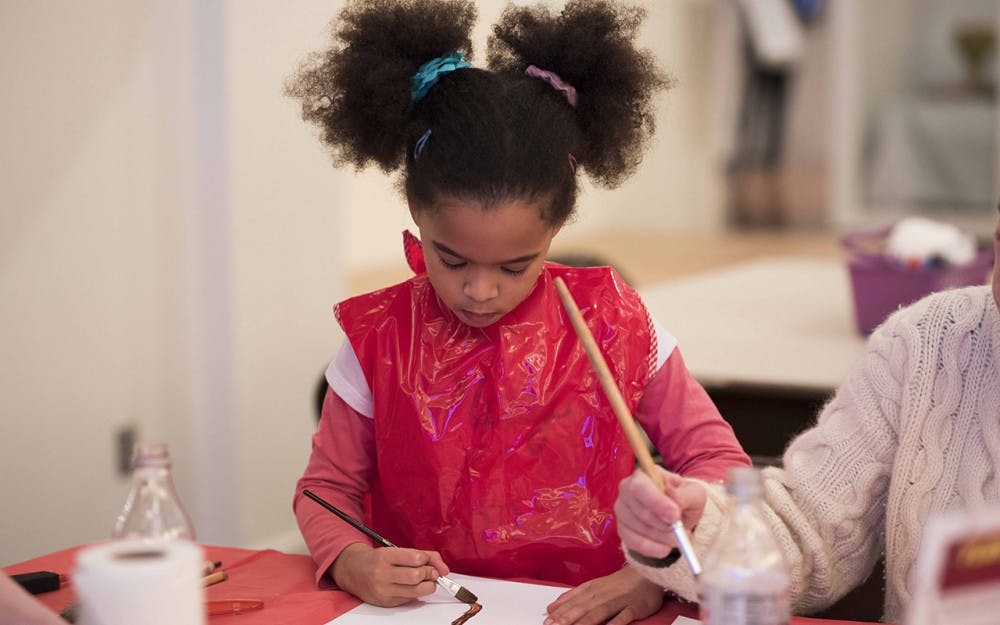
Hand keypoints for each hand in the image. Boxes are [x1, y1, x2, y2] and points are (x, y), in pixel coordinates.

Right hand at [331, 542, 448, 606]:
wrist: (353, 570)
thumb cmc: (378, 559)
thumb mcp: (395, 550)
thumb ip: (422, 555)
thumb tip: (444, 569)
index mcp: (385, 556)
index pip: (415, 558)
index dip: (428, 560)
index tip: (429, 561)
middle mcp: (382, 574)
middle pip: (417, 576)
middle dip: (430, 574)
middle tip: (431, 572)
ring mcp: (383, 590)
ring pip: (416, 591)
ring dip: (428, 586)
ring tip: (426, 581)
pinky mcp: (386, 602)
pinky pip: (409, 599)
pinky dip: (416, 593)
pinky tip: (412, 587)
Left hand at [543, 566, 662, 624]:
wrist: (647, 573)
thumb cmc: (619, 583)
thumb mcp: (593, 586)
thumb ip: (573, 597)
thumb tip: (551, 608)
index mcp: (591, 589)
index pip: (572, 602)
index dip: (559, 613)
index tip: (546, 622)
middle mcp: (602, 595)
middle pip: (582, 608)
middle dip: (566, 619)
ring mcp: (618, 601)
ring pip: (598, 613)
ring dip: (583, 623)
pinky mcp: (634, 607)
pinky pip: (623, 617)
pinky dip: (614, 624)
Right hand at [615, 466, 706, 557]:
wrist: (680, 514)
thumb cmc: (685, 499)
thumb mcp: (694, 494)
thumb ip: (685, 495)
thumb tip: (673, 498)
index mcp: (643, 475)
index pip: (640, 486)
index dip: (655, 502)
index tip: (675, 516)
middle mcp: (626, 490)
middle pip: (637, 510)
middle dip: (662, 525)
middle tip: (682, 532)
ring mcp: (622, 511)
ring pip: (637, 528)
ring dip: (661, 537)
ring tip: (679, 539)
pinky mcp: (623, 530)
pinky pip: (633, 543)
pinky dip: (652, 549)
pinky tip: (666, 548)